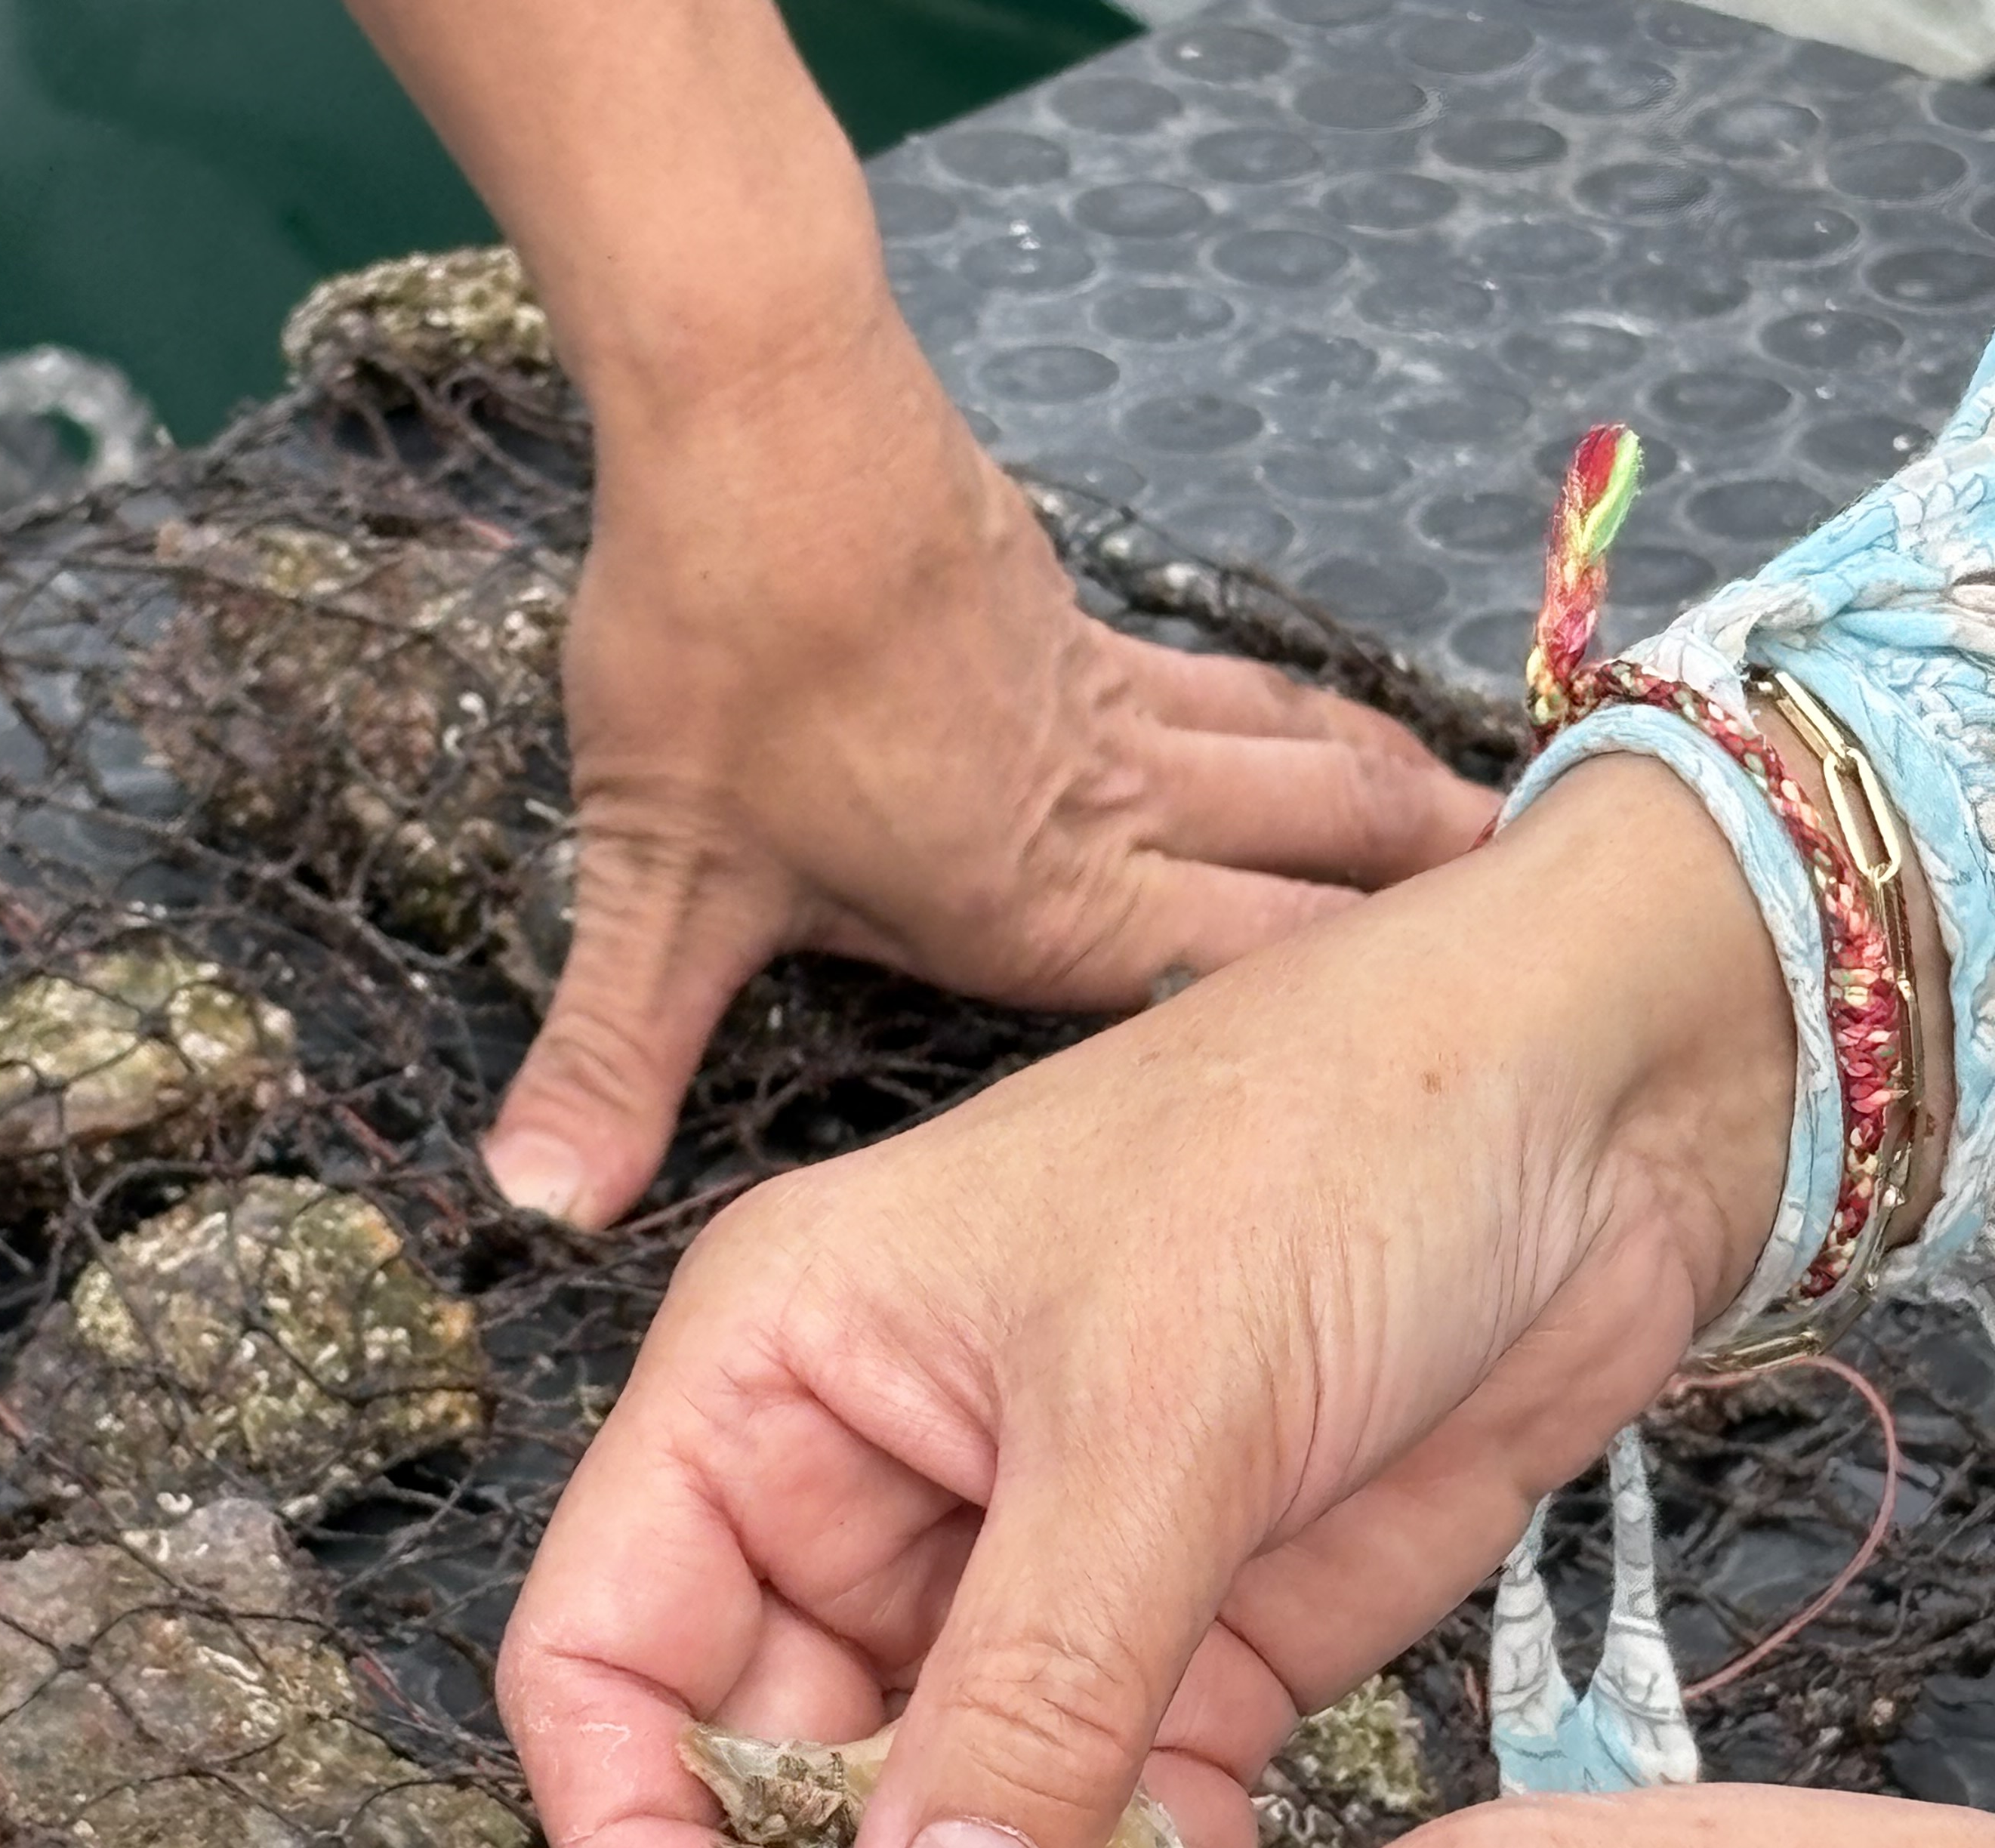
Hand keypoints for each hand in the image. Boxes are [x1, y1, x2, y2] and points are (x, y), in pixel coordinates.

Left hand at [486, 312, 1485, 1223]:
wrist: (754, 411)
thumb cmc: (717, 651)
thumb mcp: (653, 879)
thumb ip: (611, 1051)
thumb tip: (537, 1196)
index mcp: (1036, 898)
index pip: (1238, 985)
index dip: (1353, 1039)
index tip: (1474, 1077)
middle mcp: (1105, 807)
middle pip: (1313, 860)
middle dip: (1423, 908)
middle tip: (1550, 946)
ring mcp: (1104, 702)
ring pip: (1291, 758)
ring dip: (1385, 805)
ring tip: (1490, 844)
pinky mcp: (1072, 620)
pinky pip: (1226, 684)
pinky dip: (1297, 716)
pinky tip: (1312, 728)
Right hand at [500, 751, 1793, 1847]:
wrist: (1603, 1097)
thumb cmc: (1334, 1142)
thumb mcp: (1153, 1414)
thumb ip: (1023, 1697)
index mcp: (772, 1379)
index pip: (604, 1655)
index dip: (630, 1841)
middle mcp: (865, 1491)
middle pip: (760, 1773)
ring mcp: (1025, 1585)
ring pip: (930, 1832)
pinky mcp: (1175, 1649)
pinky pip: (1093, 1832)